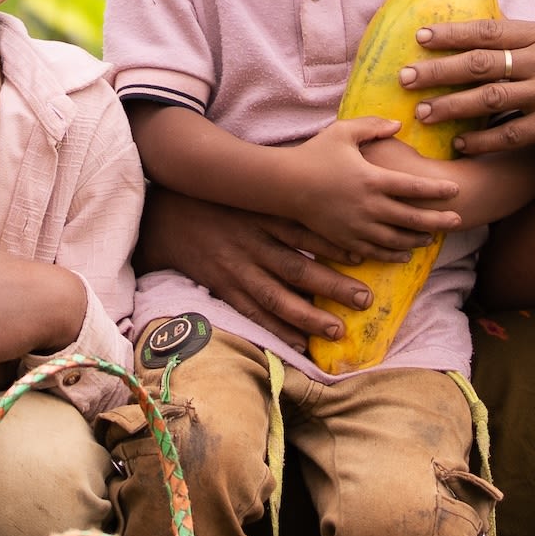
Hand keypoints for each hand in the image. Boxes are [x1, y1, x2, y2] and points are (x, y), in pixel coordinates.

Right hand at [134, 188, 369, 344]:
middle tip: (365, 299)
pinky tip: (301, 344)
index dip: (332, 244)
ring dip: (308, 316)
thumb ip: (286, 196)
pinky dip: (276, 330)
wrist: (168, 217)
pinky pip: (253, 313)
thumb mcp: (252, 191)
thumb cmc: (222, 202)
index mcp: (261, 216)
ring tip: (337, 330)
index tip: (362, 256)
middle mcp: (251, 244)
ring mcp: (236, 269)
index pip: (302, 231)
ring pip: (276, 298)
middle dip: (332, 286)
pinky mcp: (224, 288)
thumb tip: (331, 204)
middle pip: (296, 268)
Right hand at [276, 116, 466, 261]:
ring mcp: (357, 226)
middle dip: (438, 219)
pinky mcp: (344, 239)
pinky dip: (393, 254)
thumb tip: (399, 124)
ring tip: (434, 236)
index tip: (456, 190)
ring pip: (396, 239)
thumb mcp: (343, 132)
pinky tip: (405, 254)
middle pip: (412, 217)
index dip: (437, 190)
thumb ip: (373, 125)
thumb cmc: (314, 154)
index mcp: (371, 179)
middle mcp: (368, 206)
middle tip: (458, 220)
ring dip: (418, 239)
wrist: (284, 184)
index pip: (414, 186)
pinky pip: (375, 252)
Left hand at [396, 17, 534, 162]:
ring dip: (452, 107)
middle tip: (404, 77)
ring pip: (491, 99)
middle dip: (438, 71)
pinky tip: (459, 143)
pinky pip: (511, 133)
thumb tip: (475, 19)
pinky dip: (482, 139)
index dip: (452, 33)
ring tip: (421, 113)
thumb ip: (519, 35)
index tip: (419, 37)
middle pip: (481, 63)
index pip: (488, 30)